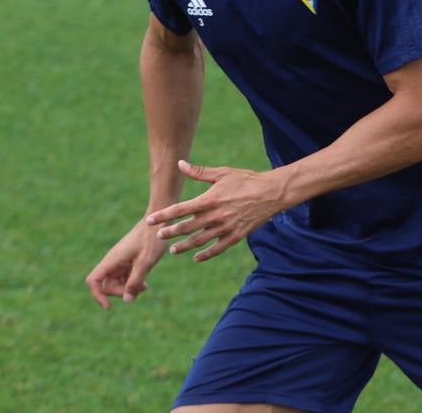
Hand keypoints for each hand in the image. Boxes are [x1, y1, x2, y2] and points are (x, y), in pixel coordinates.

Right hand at [85, 218, 168, 309]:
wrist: (159, 221)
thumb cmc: (152, 239)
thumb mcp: (145, 262)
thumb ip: (135, 281)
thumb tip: (127, 301)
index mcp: (112, 260)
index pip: (93, 280)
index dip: (97, 295)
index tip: (109, 307)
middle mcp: (113, 261)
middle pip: (107, 285)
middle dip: (121, 292)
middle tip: (139, 290)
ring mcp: (120, 261)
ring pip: (117, 282)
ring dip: (128, 289)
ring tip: (145, 287)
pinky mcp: (128, 261)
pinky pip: (125, 277)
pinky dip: (133, 283)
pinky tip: (145, 284)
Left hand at [144, 161, 287, 262]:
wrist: (272, 193)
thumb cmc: (246, 180)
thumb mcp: (223, 173)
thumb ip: (199, 172)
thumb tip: (180, 165)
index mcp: (210, 200)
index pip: (181, 209)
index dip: (164, 215)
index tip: (150, 220)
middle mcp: (215, 216)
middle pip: (187, 227)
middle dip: (170, 232)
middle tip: (158, 236)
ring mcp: (225, 228)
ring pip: (200, 241)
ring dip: (184, 246)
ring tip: (173, 250)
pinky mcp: (236, 236)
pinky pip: (217, 249)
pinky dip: (206, 254)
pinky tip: (196, 257)